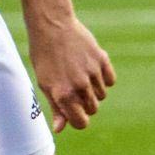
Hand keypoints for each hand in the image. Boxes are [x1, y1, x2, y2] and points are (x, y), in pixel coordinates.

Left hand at [28, 12, 114, 131]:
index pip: (81, 122)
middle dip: (84, 105)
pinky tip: (90, 69)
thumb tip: (60, 129)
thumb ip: (56, 106)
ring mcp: (93, 73)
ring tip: (78, 75)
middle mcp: (80, 86)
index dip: (78, 120)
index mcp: (63, 94)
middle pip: (93, 109)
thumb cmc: (43, 56)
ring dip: (93, 90)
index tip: (74, 114)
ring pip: (102, 95)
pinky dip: (103, 79)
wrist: (52, 26)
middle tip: (72, 90)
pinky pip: (110, 81)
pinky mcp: (102, 60)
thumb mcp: (44, 83)